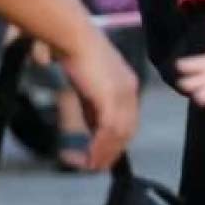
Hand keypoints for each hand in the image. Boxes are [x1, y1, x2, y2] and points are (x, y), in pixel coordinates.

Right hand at [58, 25, 139, 171]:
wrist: (74, 39)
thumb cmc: (77, 54)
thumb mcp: (89, 86)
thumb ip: (93, 106)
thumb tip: (92, 127)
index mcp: (128, 86)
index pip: (128, 120)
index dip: (116, 139)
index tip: (101, 152)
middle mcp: (130, 92)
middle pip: (127, 130)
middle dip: (112, 151)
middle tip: (94, 165)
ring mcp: (122, 95)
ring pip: (119, 134)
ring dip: (104, 153)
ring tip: (88, 165)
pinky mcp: (110, 99)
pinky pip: (108, 131)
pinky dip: (99, 147)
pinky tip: (88, 156)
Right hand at [176, 21, 204, 111]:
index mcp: (199, 65)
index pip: (187, 66)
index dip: (184, 66)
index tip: (178, 65)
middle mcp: (199, 80)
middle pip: (188, 83)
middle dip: (188, 83)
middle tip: (184, 83)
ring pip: (198, 95)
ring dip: (199, 96)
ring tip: (201, 97)